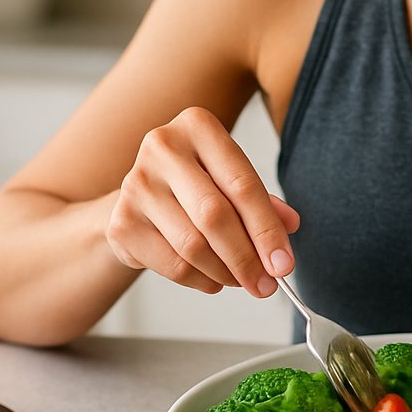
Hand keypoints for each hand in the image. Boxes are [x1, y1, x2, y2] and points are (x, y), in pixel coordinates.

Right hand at [105, 106, 298, 296]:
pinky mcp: (122, 222)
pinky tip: (213, 278)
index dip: (267, 230)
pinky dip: (201, 280)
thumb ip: (263, 202)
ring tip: (241, 280)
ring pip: (193, 246)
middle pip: (215, 216)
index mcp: (198, 126)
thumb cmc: (196, 183)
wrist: (142, 195)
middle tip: (266, 285)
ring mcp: (137, 184)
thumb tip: (289, 226)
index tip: (283, 264)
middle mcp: (162, 148)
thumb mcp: (232, 180)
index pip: (243, 185)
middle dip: (247, 258)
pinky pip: (173, 264)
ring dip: (226, 273)